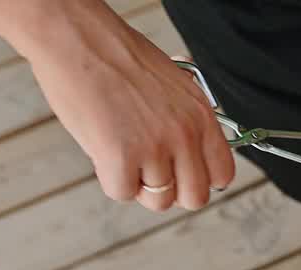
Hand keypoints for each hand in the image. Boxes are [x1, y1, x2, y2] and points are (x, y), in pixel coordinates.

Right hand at [8, 1, 234, 210]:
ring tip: (122, 152)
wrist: (78, 39)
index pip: (222, 174)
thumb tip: (190, 155)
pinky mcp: (121, 157)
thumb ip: (188, 123)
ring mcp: (155, 148)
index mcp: (202, 116)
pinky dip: (109, 179)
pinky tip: (103, 150)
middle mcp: (185, 134)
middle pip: (194, 198)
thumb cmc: (117, 58)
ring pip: (158, 200)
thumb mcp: (174, 86)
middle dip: (171, 191)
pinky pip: (122, 193)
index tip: (183, 175)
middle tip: (148, 170)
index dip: (201, 180)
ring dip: (137, 184)